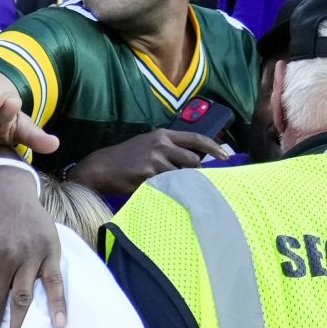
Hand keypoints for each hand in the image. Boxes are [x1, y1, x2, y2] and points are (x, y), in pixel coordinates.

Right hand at [66, 128, 221, 197]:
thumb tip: (192, 160)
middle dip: (195, 173)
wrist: (100, 167)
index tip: (226, 157)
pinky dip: (168, 190)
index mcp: (163, 135)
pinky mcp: (148, 174)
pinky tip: (159, 192)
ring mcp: (155, 159)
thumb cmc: (125, 158)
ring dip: (180, 184)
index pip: (196, 138)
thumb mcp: (147, 144)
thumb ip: (168, 148)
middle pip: (193, 160)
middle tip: (190, 182)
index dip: (214, 148)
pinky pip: (167, 185)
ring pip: (182, 175)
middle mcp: (161, 144)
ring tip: (171, 188)